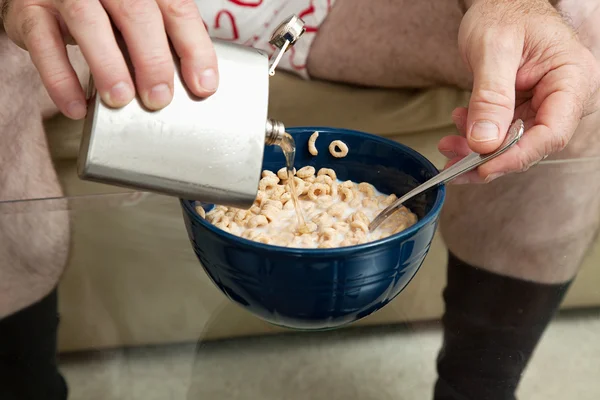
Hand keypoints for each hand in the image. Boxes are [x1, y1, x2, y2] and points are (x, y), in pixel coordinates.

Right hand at [1, 0, 218, 118]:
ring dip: (107, 65)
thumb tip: (198, 84)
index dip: (194, 48)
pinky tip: (77, 106)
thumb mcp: (140, 17)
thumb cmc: (105, 11)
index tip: (203, 86)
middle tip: (159, 98)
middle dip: (152, 59)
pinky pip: (43, 42)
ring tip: (119, 99)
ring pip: (88, 21)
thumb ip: (164, 40)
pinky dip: (61, 78)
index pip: (177, 9)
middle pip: (136, 12)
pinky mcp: (31, 11)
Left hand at [439, 0, 599, 182]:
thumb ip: (490, 97)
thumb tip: (484, 142)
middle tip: (452, 161)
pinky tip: (458, 124)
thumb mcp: (493, 49)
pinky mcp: (524, 108)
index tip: (483, 167)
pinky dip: (477, 136)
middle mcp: (563, 97)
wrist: (500, 2)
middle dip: (489, 157)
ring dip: (477, 150)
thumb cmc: (503, 12)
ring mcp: (544, 104)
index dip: (517, 156)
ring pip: (513, 144)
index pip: (551, 133)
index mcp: (571, 79)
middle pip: (531, 145)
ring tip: (447, 143)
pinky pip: (502, 133)